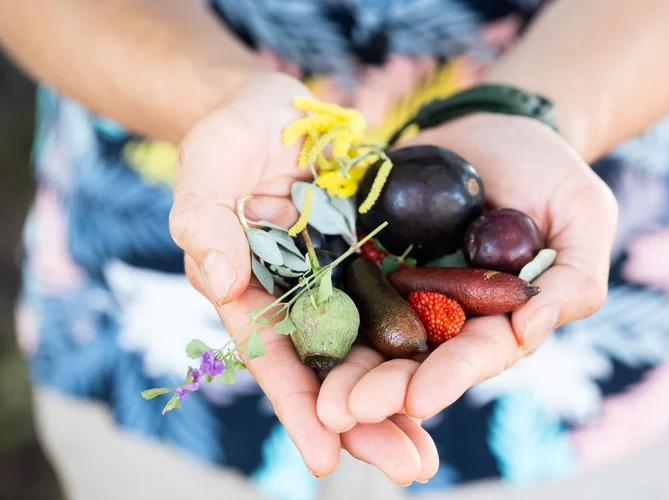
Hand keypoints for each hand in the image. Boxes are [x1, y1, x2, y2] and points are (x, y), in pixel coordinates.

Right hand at [169, 73, 437, 482]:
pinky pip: (405, 300)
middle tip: (408, 469)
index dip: (297, 409)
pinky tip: (458, 368)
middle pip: (332, 370)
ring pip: (374, 348)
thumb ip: (205, 221)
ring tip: (431, 448)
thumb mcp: (208, 167)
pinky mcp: (377, 257)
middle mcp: (301, 299)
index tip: (324, 461)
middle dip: (367, 422)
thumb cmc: (228, 137)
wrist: (275, 109)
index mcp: (253, 293)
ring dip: (404, 396)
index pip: (274, 358)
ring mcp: (342, 280)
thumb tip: (219, 283)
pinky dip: (427, 337)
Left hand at [316, 113, 617, 467]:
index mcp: (499, 317)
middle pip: (415, 357)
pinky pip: (342, 283)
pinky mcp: (370, 255)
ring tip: (316, 396)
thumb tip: (530, 329)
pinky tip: (293, 329)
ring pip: (372, 332)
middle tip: (343, 412)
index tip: (416, 401)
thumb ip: (573, 278)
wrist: (494, 127)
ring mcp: (405, 285)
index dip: (448, 378)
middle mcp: (448, 313)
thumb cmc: (551, 174)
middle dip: (381, 387)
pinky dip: (320, 308)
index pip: (476, 354)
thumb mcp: (583, 217)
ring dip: (344, 366)